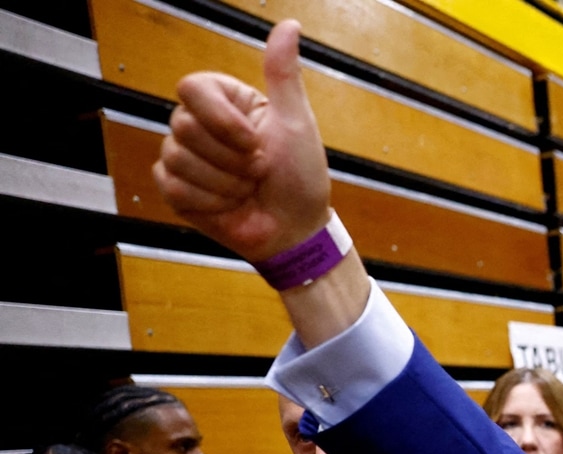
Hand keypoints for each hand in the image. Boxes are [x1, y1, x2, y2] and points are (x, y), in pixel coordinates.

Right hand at [153, 19, 329, 261]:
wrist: (295, 230)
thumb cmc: (301, 177)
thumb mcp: (296, 122)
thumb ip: (283, 74)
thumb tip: (288, 26)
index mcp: (226, 102)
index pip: (192, 88)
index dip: (221, 121)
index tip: (255, 142)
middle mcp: (200, 125)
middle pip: (184, 127)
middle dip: (231, 159)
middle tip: (257, 170)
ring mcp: (184, 157)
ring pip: (178, 159)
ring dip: (224, 184)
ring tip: (246, 189)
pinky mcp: (176, 189)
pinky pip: (173, 187)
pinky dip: (209, 202)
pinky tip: (229, 205)